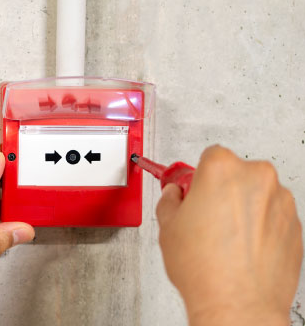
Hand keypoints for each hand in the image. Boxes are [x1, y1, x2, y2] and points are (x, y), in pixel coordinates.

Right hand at [157, 145, 302, 325]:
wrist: (238, 304)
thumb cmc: (206, 268)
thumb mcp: (167, 226)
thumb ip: (170, 200)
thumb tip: (174, 196)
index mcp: (223, 169)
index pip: (209, 156)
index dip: (197, 176)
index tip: (191, 190)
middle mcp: (257, 178)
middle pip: (236, 173)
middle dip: (221, 190)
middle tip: (204, 217)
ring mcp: (281, 202)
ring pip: (256, 195)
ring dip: (243, 209)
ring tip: (223, 238)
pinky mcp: (295, 225)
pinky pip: (273, 217)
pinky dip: (260, 228)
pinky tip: (240, 249)